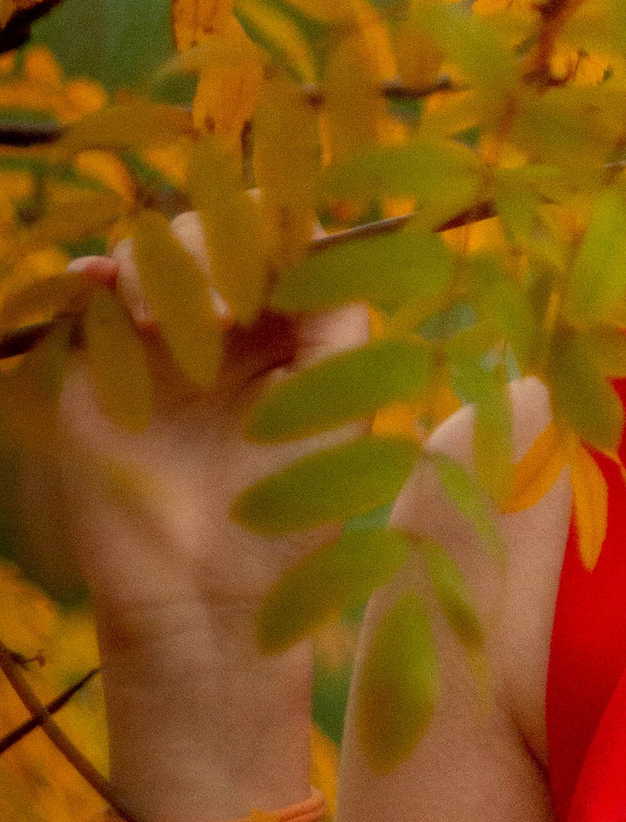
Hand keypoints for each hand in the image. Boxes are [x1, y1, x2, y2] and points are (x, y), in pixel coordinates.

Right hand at [53, 214, 369, 663]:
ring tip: (167, 327)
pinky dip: (91, 275)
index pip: (282, 240)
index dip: (274, 230)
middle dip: (216, 246)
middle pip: (216, 230)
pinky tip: (97, 286)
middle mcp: (227, 327)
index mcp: (291, 330)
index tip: (268, 270)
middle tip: (221, 311)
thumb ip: (341, 321)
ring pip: (152, 252)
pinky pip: (87, 294)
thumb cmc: (289, 510)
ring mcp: (161, 344)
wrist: (204, 591)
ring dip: (159, 264)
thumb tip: (327, 245)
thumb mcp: (340, 411)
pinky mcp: (102, 368)